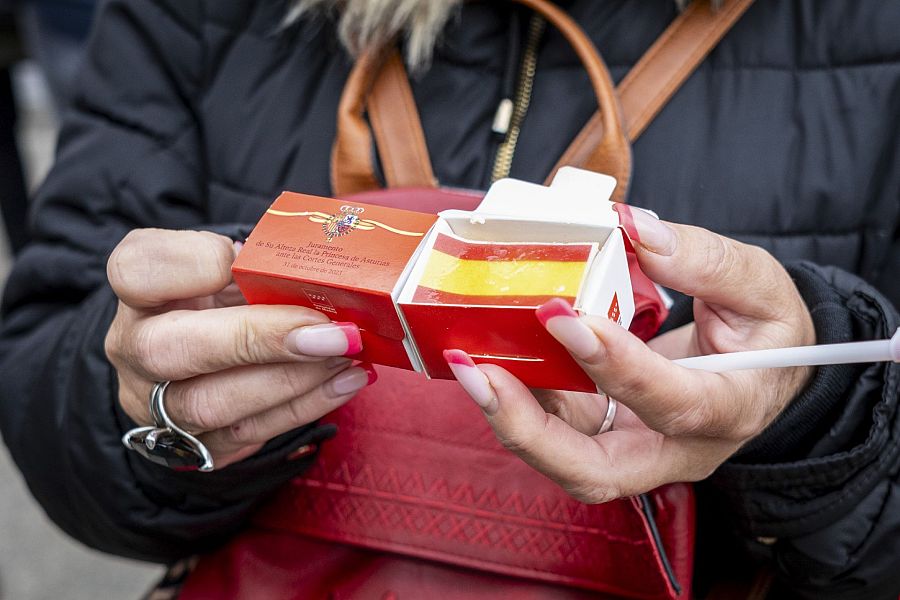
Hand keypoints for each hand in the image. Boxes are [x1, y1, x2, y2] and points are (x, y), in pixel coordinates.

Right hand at [105, 229, 372, 468]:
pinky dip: (303, 407)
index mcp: (138, 289)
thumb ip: (257, 260)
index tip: (239, 257)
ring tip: (347, 356)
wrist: (210, 351)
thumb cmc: (227, 296)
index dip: (188, 264)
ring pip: (210, 405)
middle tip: (329, 331)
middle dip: (258, 340)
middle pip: (169, 350)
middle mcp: (132, 349)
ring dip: (291, 381)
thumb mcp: (232, 263)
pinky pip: (245, 436)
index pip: (135, 270)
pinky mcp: (190, 446)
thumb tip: (318, 275)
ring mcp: (153, 405)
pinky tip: (345, 381)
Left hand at [445, 209, 814, 502]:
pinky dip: (517, 396)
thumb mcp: (762, 287)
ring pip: (561, 458)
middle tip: (480, 372)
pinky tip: (490, 353)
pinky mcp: (602, 432)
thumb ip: (707, 260)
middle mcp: (673, 449)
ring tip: (468, 361)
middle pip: (596, 470)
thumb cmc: (767, 333)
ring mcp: (632, 448)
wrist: (764, 372)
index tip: (564, 315)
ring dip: (509, 416)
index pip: (672, 402)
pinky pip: (552, 427)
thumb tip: (633, 229)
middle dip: (530, 429)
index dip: (616, 366)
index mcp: (728, 412)